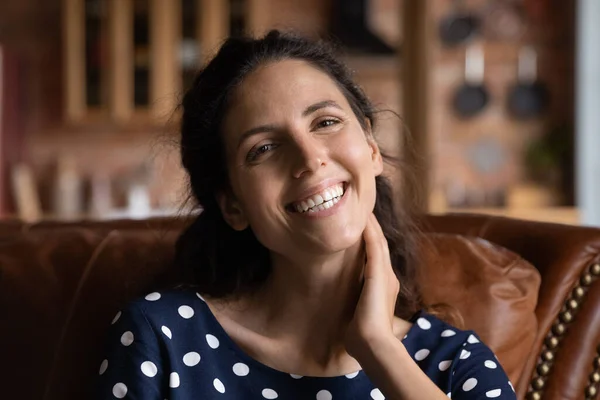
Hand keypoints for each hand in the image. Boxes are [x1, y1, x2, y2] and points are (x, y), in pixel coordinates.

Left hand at [344, 213, 400, 359]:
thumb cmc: (362, 335)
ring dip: (371, 224)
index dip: (371, 238)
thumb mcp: (358, 315)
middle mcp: (388, 277)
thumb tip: (342, 305)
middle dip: (372, 226)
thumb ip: (354, 305)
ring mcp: (385, 274)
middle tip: (364, 207)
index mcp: (383, 285)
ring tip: (364, 206)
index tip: (361, 224)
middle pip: (380, 244)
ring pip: (378, 241)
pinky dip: (370, 232)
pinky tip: (364, 219)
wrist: (373, 344)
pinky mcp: (379, 274)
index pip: (377, 256)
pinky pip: (375, 246)